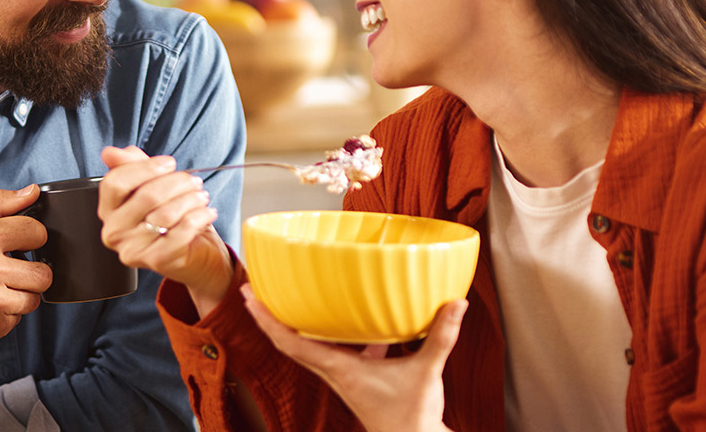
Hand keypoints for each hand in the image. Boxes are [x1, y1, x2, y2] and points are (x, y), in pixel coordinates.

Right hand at [0, 184, 53, 346]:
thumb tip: (30, 193)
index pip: (36, 233)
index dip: (32, 236)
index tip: (23, 242)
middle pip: (43, 274)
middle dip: (33, 271)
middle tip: (16, 269)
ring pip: (32, 300)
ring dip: (20, 295)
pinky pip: (15, 321)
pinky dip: (3, 315)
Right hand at [98, 146, 232, 313]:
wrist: (193, 253)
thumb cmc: (171, 217)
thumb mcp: (152, 185)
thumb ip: (132, 166)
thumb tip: (111, 153)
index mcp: (108, 211)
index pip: (115, 182)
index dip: (145, 168)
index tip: (169, 163)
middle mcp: (114, 232)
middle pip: (146, 196)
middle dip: (177, 182)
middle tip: (194, 181)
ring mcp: (133, 250)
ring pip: (167, 213)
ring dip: (192, 198)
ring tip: (202, 196)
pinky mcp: (157, 261)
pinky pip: (183, 230)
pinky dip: (200, 216)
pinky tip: (208, 212)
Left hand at [242, 284, 464, 431]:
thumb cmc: (411, 416)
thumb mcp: (427, 372)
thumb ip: (440, 336)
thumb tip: (456, 304)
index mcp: (339, 369)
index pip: (290, 343)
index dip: (267, 320)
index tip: (249, 296)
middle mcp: (333, 372)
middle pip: (289, 342)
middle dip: (269, 317)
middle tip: (253, 289)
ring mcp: (342, 377)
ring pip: (307, 347)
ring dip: (294, 326)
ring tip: (288, 299)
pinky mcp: (355, 379)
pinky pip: (333, 351)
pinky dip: (331, 334)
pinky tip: (354, 319)